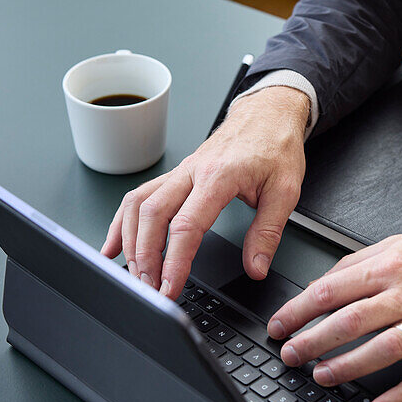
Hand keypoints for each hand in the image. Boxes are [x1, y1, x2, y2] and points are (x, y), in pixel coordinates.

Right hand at [100, 86, 310, 298]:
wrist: (267, 113)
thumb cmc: (275, 145)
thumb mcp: (285, 191)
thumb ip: (268, 232)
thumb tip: (256, 266)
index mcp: (218, 176)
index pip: (187, 225)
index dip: (175, 260)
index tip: (170, 286)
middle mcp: (192, 172)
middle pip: (152, 215)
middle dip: (145, 256)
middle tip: (149, 288)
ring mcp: (180, 172)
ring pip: (138, 205)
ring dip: (130, 241)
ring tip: (134, 274)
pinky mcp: (175, 175)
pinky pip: (139, 197)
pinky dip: (122, 223)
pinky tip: (115, 245)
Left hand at [266, 215, 401, 401]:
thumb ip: (362, 261)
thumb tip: (325, 281)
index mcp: (392, 265)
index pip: (333, 289)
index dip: (300, 309)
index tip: (281, 324)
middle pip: (350, 321)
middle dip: (312, 341)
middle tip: (290, 355)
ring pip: (381, 350)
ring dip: (346, 367)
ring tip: (322, 377)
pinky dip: (399, 398)